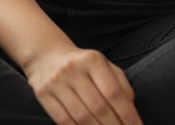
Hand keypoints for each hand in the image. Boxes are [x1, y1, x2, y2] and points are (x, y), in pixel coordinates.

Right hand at [24, 45, 143, 124]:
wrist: (47, 55)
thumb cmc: (83, 64)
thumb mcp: (103, 65)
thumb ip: (120, 84)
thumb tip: (131, 109)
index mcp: (92, 59)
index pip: (113, 92)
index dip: (127, 114)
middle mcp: (73, 68)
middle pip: (99, 107)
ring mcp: (56, 82)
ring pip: (82, 117)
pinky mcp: (43, 94)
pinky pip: (64, 121)